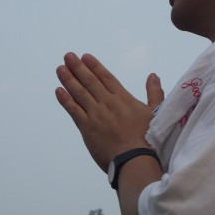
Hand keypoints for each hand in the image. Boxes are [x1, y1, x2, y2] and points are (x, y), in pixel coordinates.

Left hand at [55, 52, 163, 171]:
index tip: (85, 57)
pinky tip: (58, 90)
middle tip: (68, 56)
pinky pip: (73, 110)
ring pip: (79, 93)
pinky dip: (65, 100)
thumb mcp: (155, 112)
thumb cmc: (147, 138)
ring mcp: (96, 115)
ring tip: (60, 68)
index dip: (94, 66)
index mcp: (123, 98)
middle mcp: (107, 103)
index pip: (106, 78)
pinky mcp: (87, 128)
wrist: (134, 158)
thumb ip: (154, 92)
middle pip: (90, 81)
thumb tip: (153, 76)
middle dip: (78, 67)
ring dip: (69, 79)